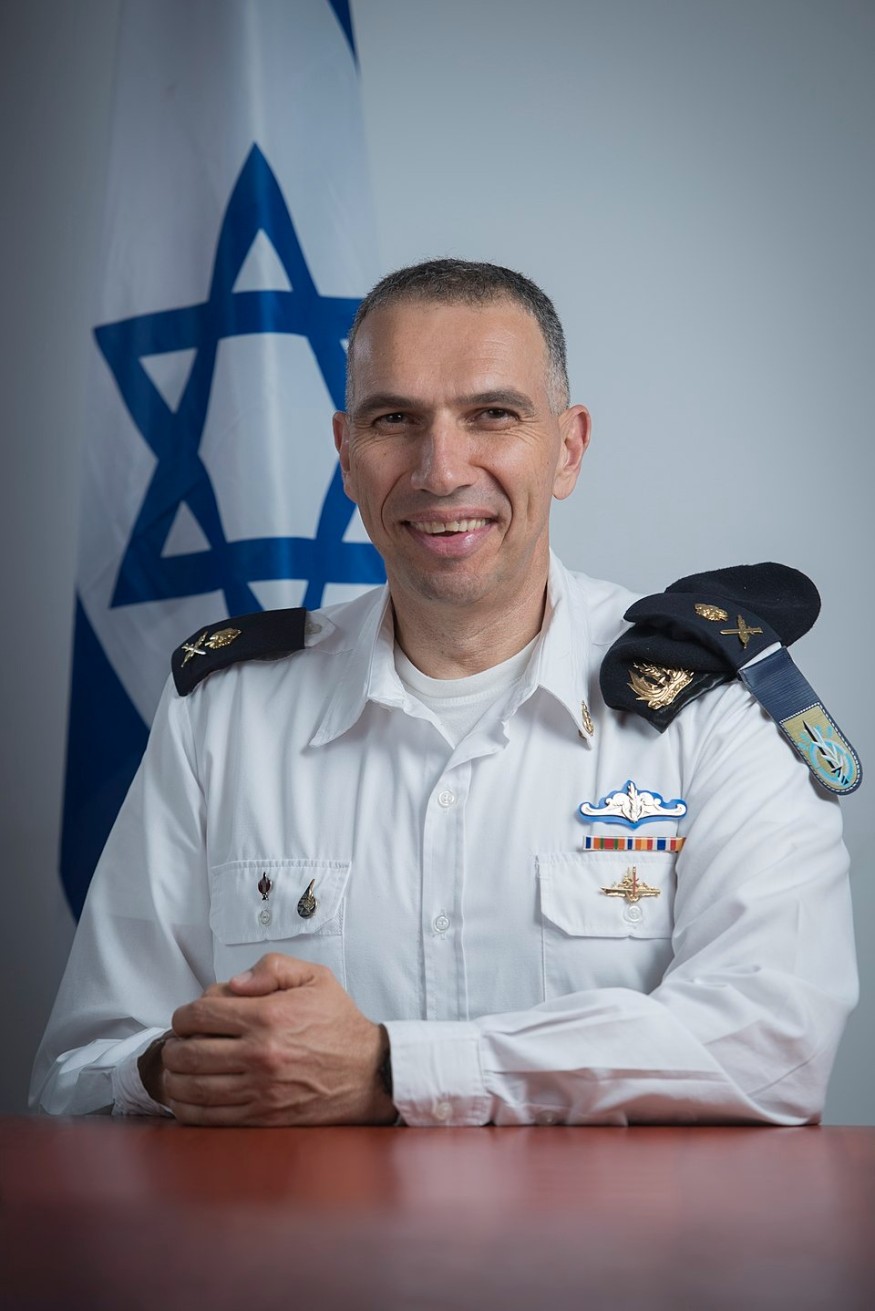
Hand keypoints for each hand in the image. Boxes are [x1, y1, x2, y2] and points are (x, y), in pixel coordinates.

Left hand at [161, 954, 395, 1126]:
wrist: (368, 1073)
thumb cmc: (338, 1023)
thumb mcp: (315, 977)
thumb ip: (272, 967)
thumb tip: (233, 984)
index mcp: (268, 1016)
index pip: (200, 1015)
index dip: (183, 1015)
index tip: (186, 1018)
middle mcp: (260, 1055)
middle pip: (188, 1053)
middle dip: (175, 1046)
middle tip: (179, 1043)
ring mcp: (259, 1090)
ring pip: (192, 1087)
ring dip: (175, 1077)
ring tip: (178, 1069)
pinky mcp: (261, 1117)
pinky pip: (208, 1117)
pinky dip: (187, 1108)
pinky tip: (187, 1097)